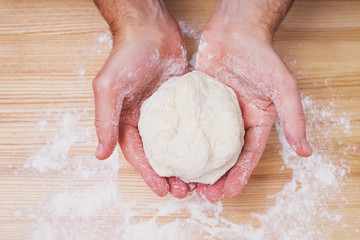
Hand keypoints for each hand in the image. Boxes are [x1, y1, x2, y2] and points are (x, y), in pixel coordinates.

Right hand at [93, 0, 194, 197]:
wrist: (151, 29)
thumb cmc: (127, 56)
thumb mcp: (109, 89)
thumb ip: (105, 120)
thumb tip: (100, 154)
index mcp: (127, 120)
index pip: (137, 155)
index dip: (148, 174)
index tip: (161, 191)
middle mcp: (146, 119)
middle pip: (159, 154)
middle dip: (169, 175)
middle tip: (183, 191)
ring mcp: (167, 111)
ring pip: (176, 144)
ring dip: (184, 163)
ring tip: (196, 180)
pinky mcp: (183, 102)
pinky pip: (190, 126)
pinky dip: (196, 142)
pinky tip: (206, 152)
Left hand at [195, 1, 311, 201]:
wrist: (235, 30)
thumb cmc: (261, 55)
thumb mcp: (282, 88)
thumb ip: (294, 117)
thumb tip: (306, 151)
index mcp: (256, 121)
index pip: (248, 155)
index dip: (240, 176)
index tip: (228, 193)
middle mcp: (234, 120)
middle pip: (224, 156)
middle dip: (216, 178)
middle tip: (204, 195)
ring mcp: (213, 113)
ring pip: (204, 144)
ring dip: (197, 165)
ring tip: (187, 182)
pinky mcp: (197, 103)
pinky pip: (189, 125)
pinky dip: (183, 141)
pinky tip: (174, 154)